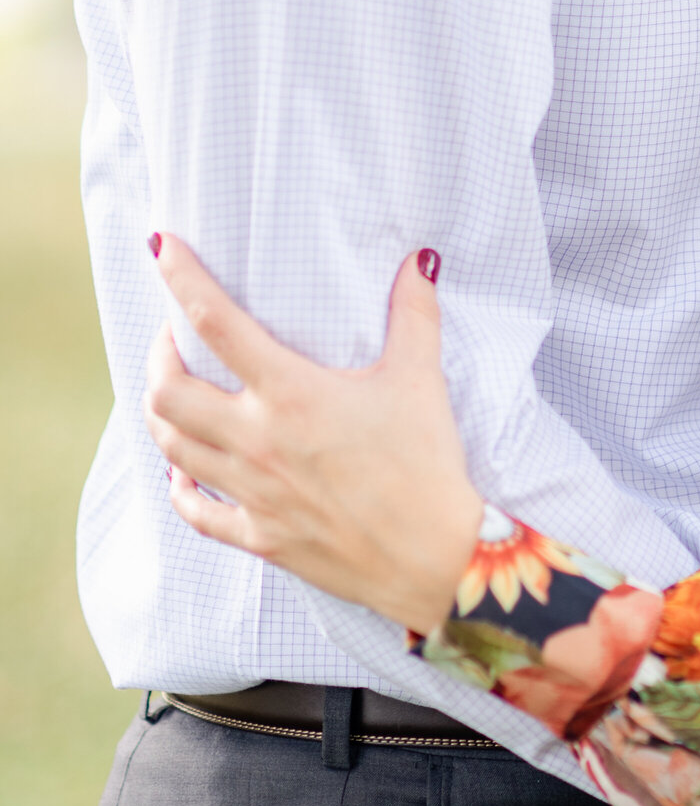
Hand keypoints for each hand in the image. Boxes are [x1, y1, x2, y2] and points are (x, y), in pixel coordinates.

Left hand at [142, 237, 482, 635]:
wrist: (434, 556)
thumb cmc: (428, 464)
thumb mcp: (421, 380)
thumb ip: (415, 314)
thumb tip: (420, 261)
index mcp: (292, 394)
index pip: (216, 323)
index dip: (181, 279)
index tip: (163, 249)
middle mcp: (258, 440)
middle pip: (169, 391)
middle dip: (159, 355)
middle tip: (174, 339)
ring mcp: (252, 492)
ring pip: (172, 447)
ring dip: (163, 414)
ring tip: (175, 392)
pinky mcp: (260, 535)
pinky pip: (197, 513)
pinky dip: (181, 488)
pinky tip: (184, 475)